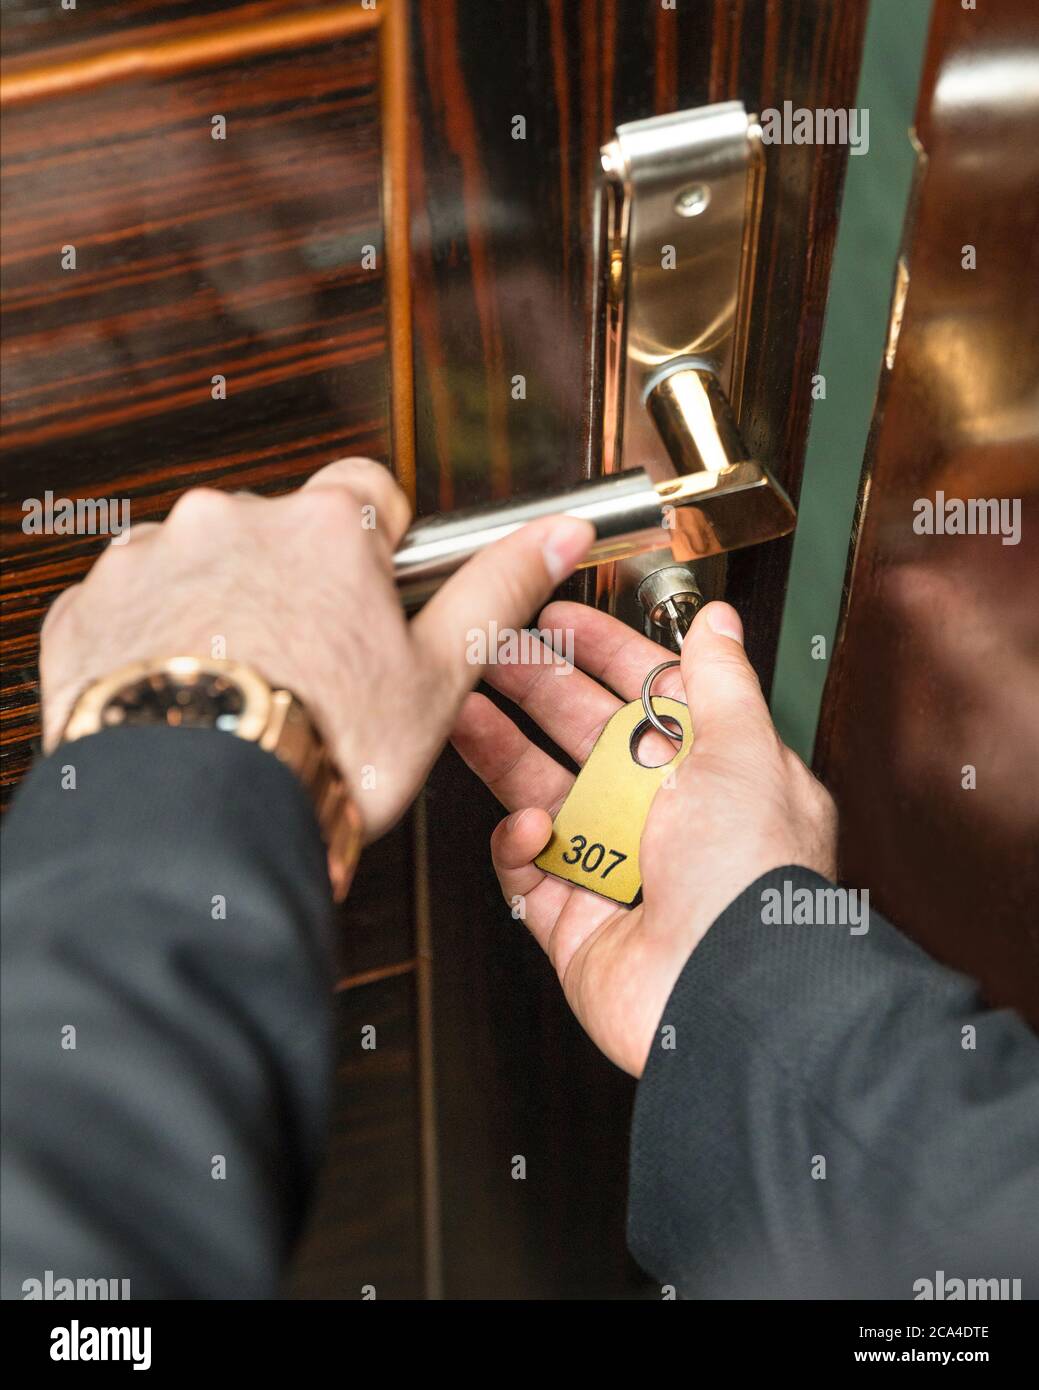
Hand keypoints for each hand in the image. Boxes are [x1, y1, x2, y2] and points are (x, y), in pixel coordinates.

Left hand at [40, 459, 593, 839]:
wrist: (195, 815)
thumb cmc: (318, 750)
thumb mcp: (435, 679)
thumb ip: (496, 591)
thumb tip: (558, 534)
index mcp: (325, 527)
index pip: (367, 491)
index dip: (377, 547)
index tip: (373, 592)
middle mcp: (232, 520)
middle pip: (281, 532)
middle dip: (296, 585)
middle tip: (313, 667)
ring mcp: (153, 557)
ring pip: (205, 565)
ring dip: (225, 608)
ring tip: (246, 690)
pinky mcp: (89, 604)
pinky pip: (134, 604)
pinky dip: (156, 638)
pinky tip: (188, 695)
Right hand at [450, 600, 836, 1075]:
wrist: (730, 994)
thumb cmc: (755, 876)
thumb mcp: (747, 753)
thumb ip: (722, 681)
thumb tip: (717, 622)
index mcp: (709, 771)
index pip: (646, 695)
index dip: (602, 652)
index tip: (556, 617)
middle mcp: (661, 817)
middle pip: (582, 734)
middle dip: (537, 686)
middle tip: (490, 649)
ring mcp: (614, 867)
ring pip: (541, 792)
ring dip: (502, 748)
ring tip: (463, 707)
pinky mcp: (573, 919)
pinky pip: (527, 867)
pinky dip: (520, 844)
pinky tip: (530, 825)